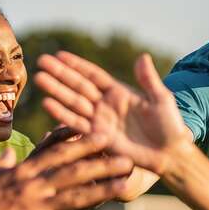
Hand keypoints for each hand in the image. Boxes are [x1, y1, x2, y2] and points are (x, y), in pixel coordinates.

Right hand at [0, 134, 132, 209]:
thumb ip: (2, 164)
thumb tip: (10, 154)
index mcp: (23, 170)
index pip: (56, 151)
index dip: (80, 141)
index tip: (100, 132)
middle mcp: (33, 183)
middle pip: (73, 169)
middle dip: (102, 161)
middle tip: (127, 155)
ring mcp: (34, 203)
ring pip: (75, 193)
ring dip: (103, 188)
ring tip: (126, 184)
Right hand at [35, 52, 194, 174]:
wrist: (169, 155)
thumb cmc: (169, 126)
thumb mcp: (161, 99)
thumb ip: (148, 80)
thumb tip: (142, 56)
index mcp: (119, 92)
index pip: (93, 75)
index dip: (76, 65)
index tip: (59, 55)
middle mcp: (105, 105)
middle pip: (78, 86)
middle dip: (60, 74)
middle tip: (41, 62)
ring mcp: (100, 121)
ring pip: (73, 102)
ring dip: (56, 91)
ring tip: (39, 79)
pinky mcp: (97, 137)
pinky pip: (76, 124)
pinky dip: (62, 114)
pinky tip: (47, 103)